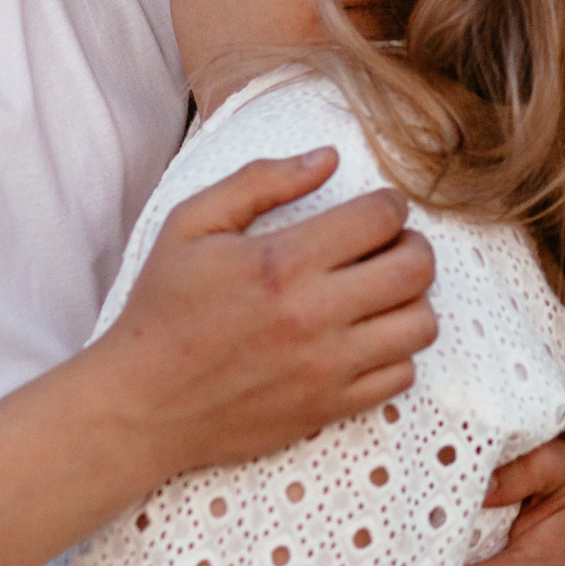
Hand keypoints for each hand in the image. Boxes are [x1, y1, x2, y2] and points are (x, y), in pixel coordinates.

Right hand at [86, 148, 439, 480]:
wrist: (143, 405)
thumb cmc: (164, 307)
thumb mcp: (192, 224)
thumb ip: (261, 181)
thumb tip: (329, 158)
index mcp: (282, 263)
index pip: (380, 218)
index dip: (390, 204)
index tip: (378, 208)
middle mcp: (314, 315)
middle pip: (416, 268)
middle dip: (413, 245)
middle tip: (390, 246)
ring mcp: (327, 367)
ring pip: (421, 324)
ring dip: (412, 300)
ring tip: (382, 293)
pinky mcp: (330, 407)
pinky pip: (402, 375)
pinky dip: (395, 353)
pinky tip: (366, 338)